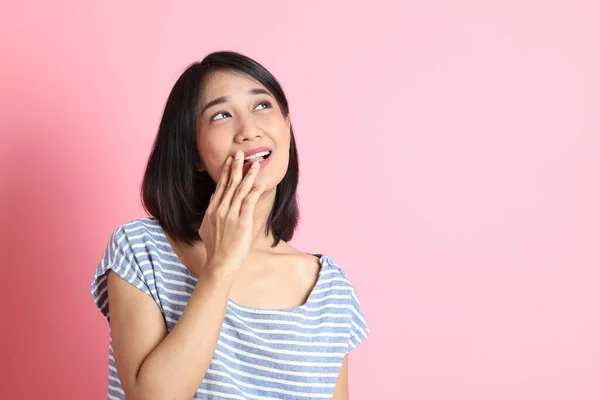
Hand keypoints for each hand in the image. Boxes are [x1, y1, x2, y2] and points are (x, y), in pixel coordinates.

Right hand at [199, 150, 264, 275]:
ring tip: (255, 163)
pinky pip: (249, 202)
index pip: (220, 187)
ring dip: (248, 175)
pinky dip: (255, 191)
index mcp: (212, 211)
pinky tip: (260, 184)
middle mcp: (220, 210)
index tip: (229, 161)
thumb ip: (210, 213)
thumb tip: (214, 198)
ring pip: (240, 190)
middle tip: (241, 153)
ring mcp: (230, 215)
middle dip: (236, 167)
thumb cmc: (216, 249)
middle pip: (229, 184)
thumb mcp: (206, 229)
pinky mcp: (242, 222)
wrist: (220, 264)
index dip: (225, 172)